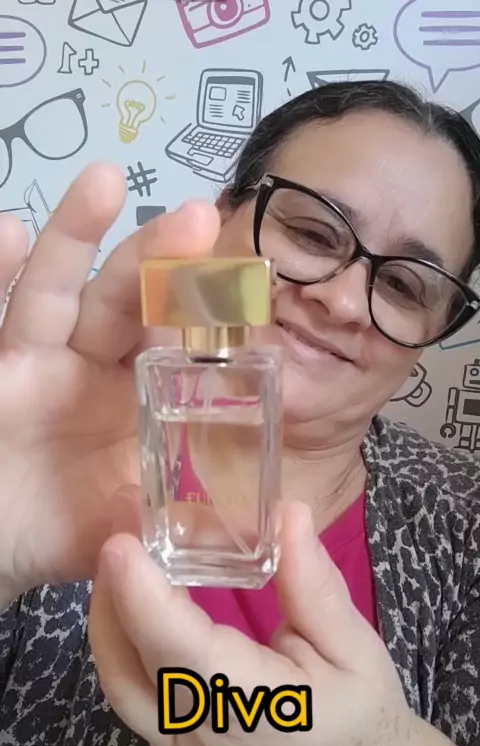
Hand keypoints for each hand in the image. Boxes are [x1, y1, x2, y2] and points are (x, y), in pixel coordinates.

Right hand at [0, 163, 219, 603]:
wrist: (5, 546)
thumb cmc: (69, 530)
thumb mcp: (134, 524)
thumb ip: (184, 519)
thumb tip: (251, 525)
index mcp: (139, 394)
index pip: (174, 340)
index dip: (203, 310)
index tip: (239, 276)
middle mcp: (94, 365)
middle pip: (124, 299)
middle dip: (157, 257)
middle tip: (199, 219)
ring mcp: (40, 358)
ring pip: (58, 289)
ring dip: (78, 234)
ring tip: (105, 180)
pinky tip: (6, 233)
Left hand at [89, 491, 413, 745]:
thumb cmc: (362, 711)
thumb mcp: (355, 646)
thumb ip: (316, 587)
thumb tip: (289, 513)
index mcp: (259, 712)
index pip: (183, 652)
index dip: (143, 596)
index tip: (121, 541)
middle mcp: (206, 739)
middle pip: (134, 660)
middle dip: (117, 586)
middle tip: (123, 522)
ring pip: (119, 681)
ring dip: (108, 613)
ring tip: (123, 555)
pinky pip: (128, 693)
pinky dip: (119, 641)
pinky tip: (132, 600)